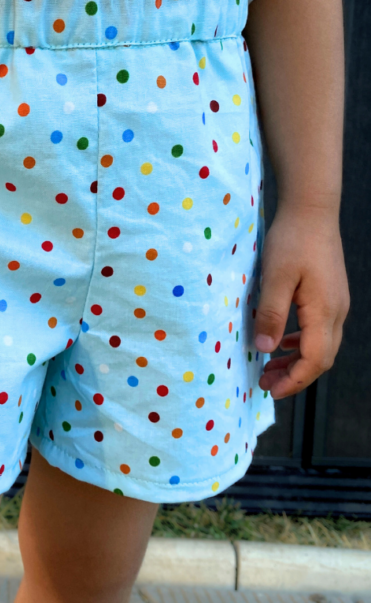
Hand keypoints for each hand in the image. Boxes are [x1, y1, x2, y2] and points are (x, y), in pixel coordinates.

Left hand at [253, 204, 349, 400]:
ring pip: (321, 345)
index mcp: (324, 312)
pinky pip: (319, 329)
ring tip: (270, 367)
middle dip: (295, 376)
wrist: (311, 211)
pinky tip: (282, 341)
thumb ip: (272, 315)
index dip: (294, 380)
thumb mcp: (275, 278)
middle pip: (321, 358)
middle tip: (265, 383)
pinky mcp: (330, 294)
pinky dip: (301, 342)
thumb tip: (266, 349)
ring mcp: (336, 303)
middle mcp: (337, 312)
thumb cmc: (291, 241)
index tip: (272, 391)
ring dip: (297, 360)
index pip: (315, 360)